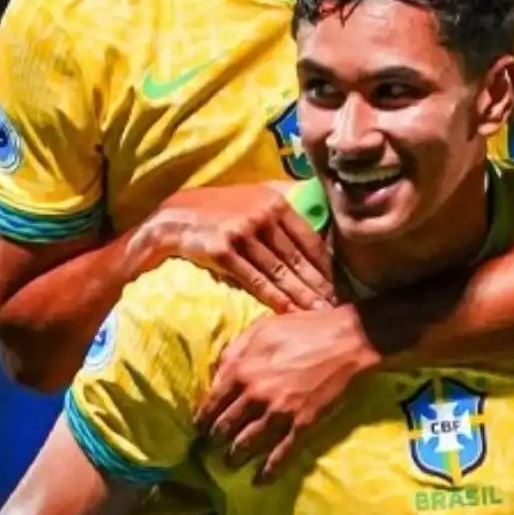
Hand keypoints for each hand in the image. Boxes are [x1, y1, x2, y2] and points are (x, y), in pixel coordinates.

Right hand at [141, 184, 334, 312]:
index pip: (310, 241)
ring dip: (302, 296)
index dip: (327, 268)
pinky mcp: (222, 250)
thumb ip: (282, 210)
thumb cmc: (217, 211)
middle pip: (299, 259)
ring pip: (280, 271)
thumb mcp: (253, 199)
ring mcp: (242, 232)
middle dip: (320, 287)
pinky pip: (255, 279)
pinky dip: (275, 298)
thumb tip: (317, 218)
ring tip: (319, 315)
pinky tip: (290, 312)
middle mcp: (262, 215)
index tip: (342, 288)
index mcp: (275, 203)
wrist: (171, 218)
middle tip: (339, 309)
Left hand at [197, 308, 374, 481]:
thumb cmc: (307, 329)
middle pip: (224, 429)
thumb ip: (235, 350)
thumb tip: (217, 373)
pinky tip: (260, 481)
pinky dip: (268, 472)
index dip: (203, 420)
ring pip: (246, 445)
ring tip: (231, 464)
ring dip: (235, 458)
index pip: (210, 404)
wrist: (351, 340)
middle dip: (216, 441)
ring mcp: (279, 413)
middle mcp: (254, 394)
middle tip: (215, 447)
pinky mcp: (303, 425)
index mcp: (241, 369)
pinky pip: (281, 455)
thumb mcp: (263, 328)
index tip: (202, 427)